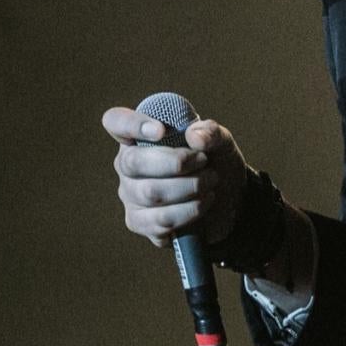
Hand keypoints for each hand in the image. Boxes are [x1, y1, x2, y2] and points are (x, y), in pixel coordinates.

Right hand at [103, 106, 247, 249]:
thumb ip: (210, 132)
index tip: (161, 130)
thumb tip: (194, 136)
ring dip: (189, 187)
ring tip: (210, 182)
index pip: (116, 122)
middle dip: (175, 162)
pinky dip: (188, 211)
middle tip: (204, 162)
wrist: (229, 202)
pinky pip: (159, 220)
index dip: (132, 124)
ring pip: (150, 193)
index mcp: (139, 137)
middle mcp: (127, 166)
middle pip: (132, 162)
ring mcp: (131, 196)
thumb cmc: (216, 164)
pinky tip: (203, 203)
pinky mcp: (140, 223)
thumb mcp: (221, 143)